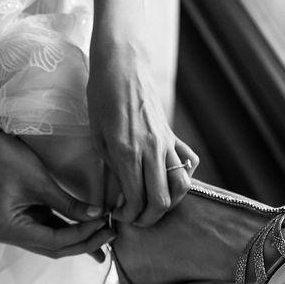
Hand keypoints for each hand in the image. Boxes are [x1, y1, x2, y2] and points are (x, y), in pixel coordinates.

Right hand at [0, 131, 113, 259]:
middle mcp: (11, 236)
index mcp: (9, 229)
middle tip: (110, 235)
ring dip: (79, 240)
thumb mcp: (42, 182)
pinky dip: (70, 230)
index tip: (102, 223)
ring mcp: (18, 230)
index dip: (80, 235)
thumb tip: (97, 216)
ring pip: (54, 243)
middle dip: (83, 243)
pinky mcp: (26, 222)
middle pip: (54, 248)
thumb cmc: (9, 161)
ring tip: (105, 236)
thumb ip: (69, 204)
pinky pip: (52, 231)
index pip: (52, 241)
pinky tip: (90, 230)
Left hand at [86, 31, 198, 226]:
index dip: (127, 217)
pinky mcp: (173, 134)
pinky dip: (182, 176)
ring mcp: (166, 142)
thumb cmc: (101, 99)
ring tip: (151, 204)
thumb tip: (110, 201)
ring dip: (169, 202)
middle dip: (148, 218)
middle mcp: (151, 150)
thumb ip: (107, 171)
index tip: (116, 216)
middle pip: (162, 200)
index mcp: (126, 153)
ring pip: (182, 186)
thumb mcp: (96, 138)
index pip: (136, 200)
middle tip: (134, 219)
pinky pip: (188, 162)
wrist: (122, 65)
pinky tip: (165, 180)